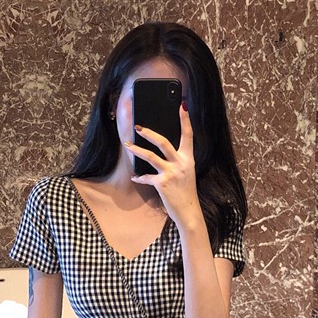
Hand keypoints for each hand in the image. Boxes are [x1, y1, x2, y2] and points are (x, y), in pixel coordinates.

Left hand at [123, 103, 201, 231]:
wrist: (188, 212)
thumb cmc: (186, 193)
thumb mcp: (186, 174)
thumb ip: (177, 162)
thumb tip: (162, 153)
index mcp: (189, 159)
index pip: (188, 135)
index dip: (185, 120)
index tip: (182, 106)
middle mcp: (181, 163)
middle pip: (163, 142)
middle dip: (149, 133)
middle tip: (138, 126)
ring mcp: (171, 173)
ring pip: (150, 156)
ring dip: (137, 149)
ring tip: (128, 144)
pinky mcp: (162, 184)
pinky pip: (147, 177)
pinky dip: (140, 177)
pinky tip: (135, 177)